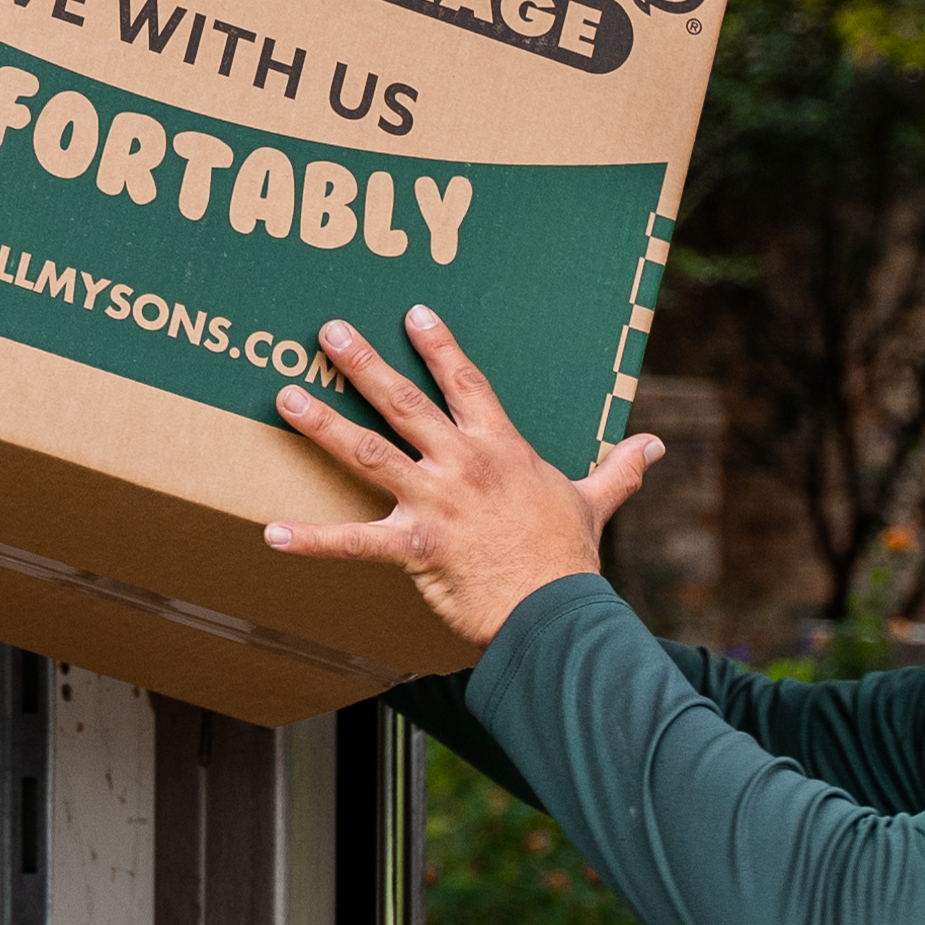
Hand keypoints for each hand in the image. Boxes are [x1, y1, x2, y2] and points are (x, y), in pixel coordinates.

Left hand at [257, 307, 664, 650]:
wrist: (556, 612)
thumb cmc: (569, 560)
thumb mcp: (595, 503)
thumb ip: (618, 469)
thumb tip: (655, 445)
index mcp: (501, 449)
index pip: (467, 383)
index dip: (439, 345)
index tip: (412, 313)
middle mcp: (463, 465)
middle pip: (405, 401)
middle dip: (364, 363)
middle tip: (328, 330)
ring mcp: (435, 503)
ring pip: (369, 451)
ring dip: (323, 423)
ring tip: (286, 394)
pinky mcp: (413, 548)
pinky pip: (351, 542)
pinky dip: (310, 539)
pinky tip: (270, 533)